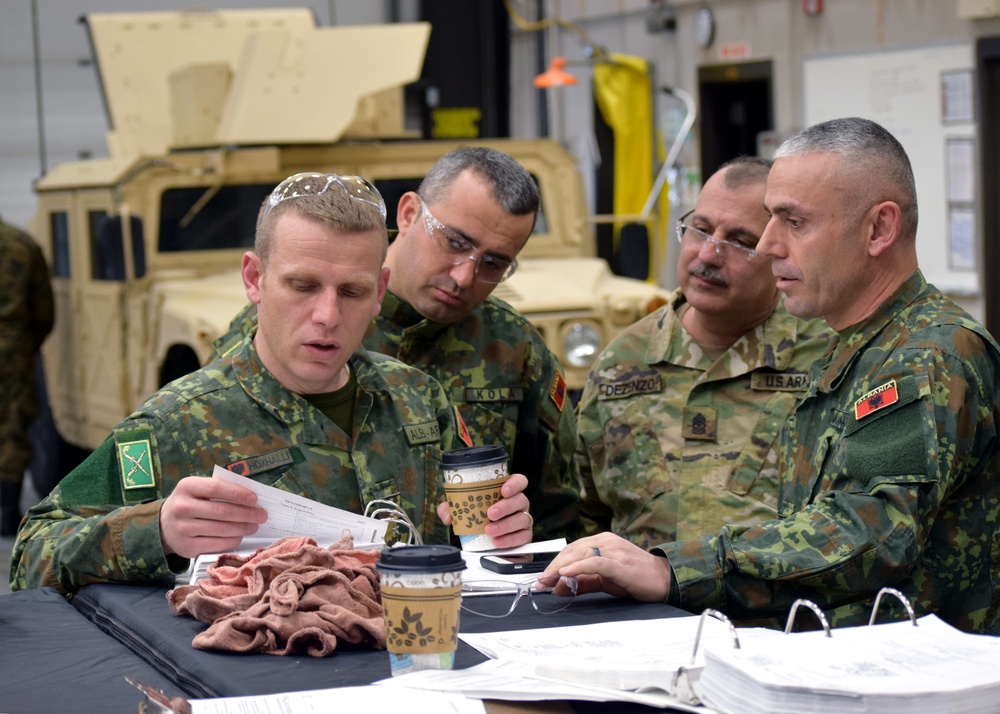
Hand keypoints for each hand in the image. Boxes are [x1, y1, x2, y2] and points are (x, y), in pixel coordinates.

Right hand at [159, 476, 267, 557]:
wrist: (163, 525)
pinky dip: (232, 540)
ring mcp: (183, 528)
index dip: (237, 493)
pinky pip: (216, 544)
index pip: (216, 488)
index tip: (255, 499)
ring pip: (221, 529)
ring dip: (242, 528)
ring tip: (254, 526)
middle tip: (262, 515)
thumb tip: (250, 497)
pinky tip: (240, 536)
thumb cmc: (190, 503)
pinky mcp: (187, 546)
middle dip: (246, 514)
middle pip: (221, 511)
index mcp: (186, 486)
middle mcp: (182, 507)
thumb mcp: (197, 490)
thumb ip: (219, 490)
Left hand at [437, 472, 532, 548]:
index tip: (504, 490)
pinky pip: (522, 537)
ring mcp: (524, 519)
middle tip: (490, 514)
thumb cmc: (478, 516)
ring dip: (505, 525)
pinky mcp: (525, 535)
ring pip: (522, 519)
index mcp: (508, 491)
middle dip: (505, 507)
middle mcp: (519, 503)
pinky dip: (509, 540)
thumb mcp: (464, 508)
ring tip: (489, 531)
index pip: (519, 481)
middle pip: (520, 500)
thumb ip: (453, 508)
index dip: (514, 484)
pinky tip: (497, 542)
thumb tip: (448, 516)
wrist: (485, 539)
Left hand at [541, 533, 671, 602]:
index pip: (571, 549)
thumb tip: (558, 588)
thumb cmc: (634, 578)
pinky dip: (578, 566)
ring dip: (560, 568)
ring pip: (580, 553)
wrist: (664, 580)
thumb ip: (582, 582)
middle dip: (553, 566)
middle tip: (540, 582)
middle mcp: (606, 541)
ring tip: (548, 580)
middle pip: (572, 550)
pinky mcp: (619, 562)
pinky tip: (565, 573)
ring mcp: (613, 550)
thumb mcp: (603, 580)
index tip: (542, 578)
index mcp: (602, 541)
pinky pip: (595, 562)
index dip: (555, 563)